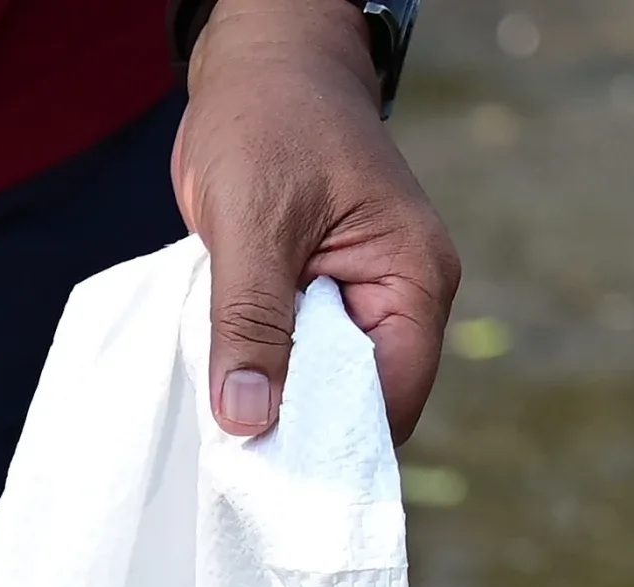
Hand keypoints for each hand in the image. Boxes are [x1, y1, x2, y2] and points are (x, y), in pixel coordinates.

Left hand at [176, 0, 458, 442]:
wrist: (260, 62)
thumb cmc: (271, 117)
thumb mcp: (254, 220)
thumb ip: (251, 321)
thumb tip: (249, 418)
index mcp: (413, 278)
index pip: (391, 397)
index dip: (334, 443)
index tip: (268, 475)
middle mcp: (397, 298)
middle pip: (359, 405)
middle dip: (299, 433)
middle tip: (232, 464)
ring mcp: (356, 301)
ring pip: (320, 389)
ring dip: (273, 406)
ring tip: (220, 433)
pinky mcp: (314, 299)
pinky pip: (293, 360)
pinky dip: (258, 376)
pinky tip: (221, 392)